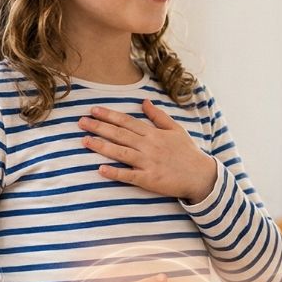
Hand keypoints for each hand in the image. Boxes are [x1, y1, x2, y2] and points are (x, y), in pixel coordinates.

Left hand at [79, 100, 217, 201]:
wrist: (201, 176)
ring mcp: (148, 163)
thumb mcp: (176, 129)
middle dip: (99, 127)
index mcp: (153, 133)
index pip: (127, 121)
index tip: (93, 110)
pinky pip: (129, 176)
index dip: (109, 115)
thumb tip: (144, 101)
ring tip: (85, 141)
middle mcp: (149, 146)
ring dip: (102, 147)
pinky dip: (115, 173)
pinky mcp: (149, 180)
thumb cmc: (188, 152)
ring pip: (121, 152)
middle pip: (120, 134)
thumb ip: (158, 116)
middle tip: (81, 122)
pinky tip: (101, 170)